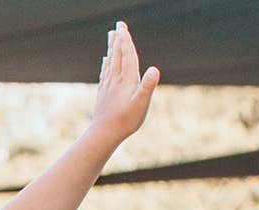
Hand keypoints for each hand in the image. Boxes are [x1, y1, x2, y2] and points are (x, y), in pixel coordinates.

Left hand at [92, 20, 158, 143]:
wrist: (104, 135)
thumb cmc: (125, 121)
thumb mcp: (141, 104)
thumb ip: (148, 85)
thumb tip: (154, 68)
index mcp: (126, 79)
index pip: (127, 55)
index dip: (126, 40)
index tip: (123, 27)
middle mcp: (115, 80)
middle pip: (117, 55)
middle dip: (118, 39)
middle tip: (117, 25)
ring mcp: (108, 87)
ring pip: (110, 62)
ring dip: (111, 48)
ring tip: (111, 36)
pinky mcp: (103, 94)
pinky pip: (105, 74)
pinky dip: (106, 64)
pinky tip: (105, 61)